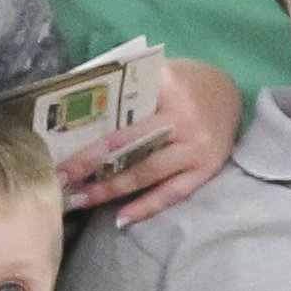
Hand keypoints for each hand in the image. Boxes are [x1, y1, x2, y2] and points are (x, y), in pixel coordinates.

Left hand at [71, 56, 239, 225]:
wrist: (231, 93)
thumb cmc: (185, 81)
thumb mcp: (158, 72)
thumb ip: (126, 87)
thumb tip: (76, 104)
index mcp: (168, 88)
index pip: (120, 112)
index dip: (89, 132)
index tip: (58, 148)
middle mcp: (184, 120)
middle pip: (129, 146)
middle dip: (91, 165)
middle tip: (61, 179)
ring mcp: (196, 148)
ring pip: (146, 173)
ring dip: (111, 189)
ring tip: (81, 199)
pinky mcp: (206, 170)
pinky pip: (172, 194)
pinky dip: (146, 207)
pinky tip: (121, 218)